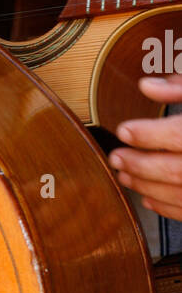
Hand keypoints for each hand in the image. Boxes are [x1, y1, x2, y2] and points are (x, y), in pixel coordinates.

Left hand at [109, 76, 181, 219]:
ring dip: (148, 186)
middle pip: (174, 170)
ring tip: (125, 176)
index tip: (125, 130)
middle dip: (141, 165)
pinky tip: (149, 197)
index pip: (179, 135)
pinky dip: (167, 206)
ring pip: (180, 193)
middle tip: (116, 158)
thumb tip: (147, 86)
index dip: (148, 134)